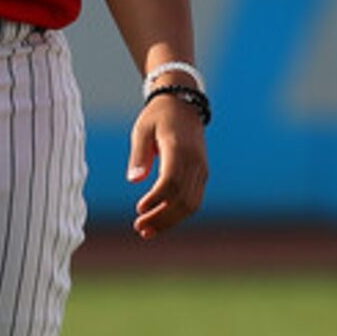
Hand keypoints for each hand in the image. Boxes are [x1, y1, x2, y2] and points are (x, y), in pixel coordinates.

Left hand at [127, 96, 209, 237]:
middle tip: (139, 228)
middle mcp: (195, 162)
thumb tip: (134, 180)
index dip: (156, 199)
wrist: (184, 105)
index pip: (171, 181)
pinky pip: (194, 200)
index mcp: (179, 149)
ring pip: (191, 204)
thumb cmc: (158, 117)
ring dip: (170, 221)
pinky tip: (160, 221)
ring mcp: (202, 170)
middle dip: (161, 217)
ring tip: (147, 231)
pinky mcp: (202, 175)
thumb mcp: (142, 130)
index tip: (139, 209)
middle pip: (182, 198)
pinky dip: (178, 214)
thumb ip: (139, 155)